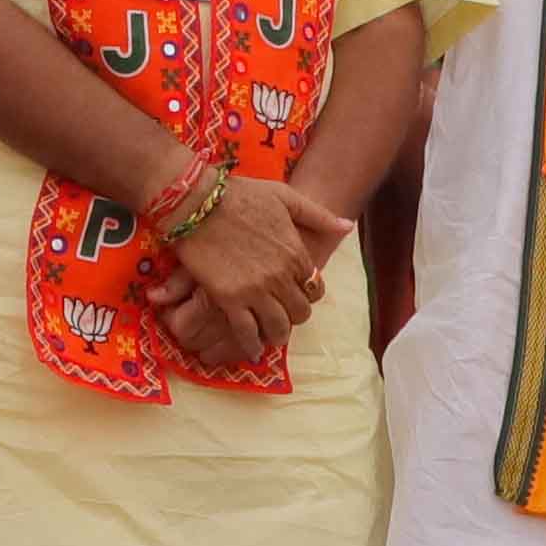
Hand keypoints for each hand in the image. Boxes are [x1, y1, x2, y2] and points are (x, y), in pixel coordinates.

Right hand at [156, 174, 350, 361]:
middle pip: (301, 312)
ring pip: (278, 328)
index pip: (315, 287)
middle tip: (284, 316)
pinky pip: (246, 333)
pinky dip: (251, 345)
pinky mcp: (230, 300)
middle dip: (295, 316)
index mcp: (295, 252)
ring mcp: (256, 290)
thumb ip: (318, 215)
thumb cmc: (241, 195)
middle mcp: (280, 275)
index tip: (298, 294)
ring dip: (278, 335)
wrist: (198, 202)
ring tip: (271, 337)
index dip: (308, 293)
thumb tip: (348, 226)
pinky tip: (251, 350)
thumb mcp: (285, 197)